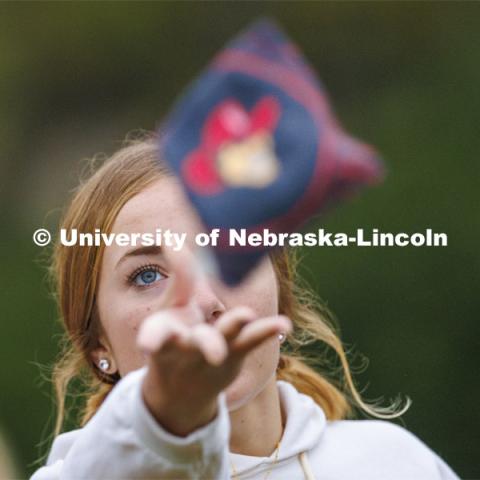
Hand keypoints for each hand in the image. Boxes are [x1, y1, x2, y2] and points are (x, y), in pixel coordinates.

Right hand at [137, 247, 290, 436]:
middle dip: (207, 343)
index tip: (147, 345)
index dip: (152, 339)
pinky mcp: (236, 355)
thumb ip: (179, 276)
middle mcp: (189, 348)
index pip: (156, 336)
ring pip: (226, 341)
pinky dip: (267, 331)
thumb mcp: (173, 309)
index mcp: (166, 336)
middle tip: (216, 352)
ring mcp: (214, 354)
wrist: (183, 390)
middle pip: (199, 343)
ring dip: (235, 327)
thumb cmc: (176, 337)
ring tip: (248, 313)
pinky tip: (284, 324)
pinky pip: (251, 340)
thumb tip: (169, 239)